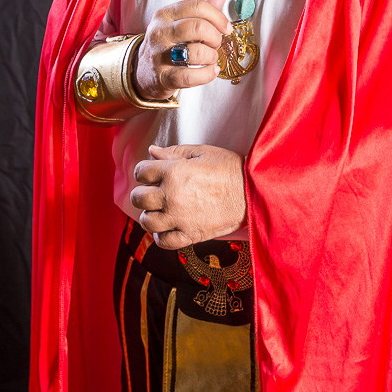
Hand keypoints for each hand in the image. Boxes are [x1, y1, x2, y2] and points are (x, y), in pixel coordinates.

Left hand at [131, 143, 246, 248]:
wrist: (252, 192)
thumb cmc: (229, 168)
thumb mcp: (202, 152)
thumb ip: (174, 152)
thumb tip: (152, 151)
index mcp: (173, 172)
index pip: (142, 172)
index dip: (144, 170)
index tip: (150, 172)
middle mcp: (172, 197)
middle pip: (139, 198)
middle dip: (141, 192)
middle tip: (150, 191)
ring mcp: (179, 218)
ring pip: (147, 222)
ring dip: (148, 214)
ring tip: (157, 210)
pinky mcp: (190, 235)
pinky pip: (164, 241)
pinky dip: (160, 236)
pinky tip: (165, 228)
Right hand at [134, 0, 229, 100]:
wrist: (144, 71)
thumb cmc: (169, 44)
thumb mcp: (181, 21)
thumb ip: (202, 8)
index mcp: (165, 14)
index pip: (197, 6)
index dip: (218, 17)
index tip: (226, 27)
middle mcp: (160, 32)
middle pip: (197, 27)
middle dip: (215, 36)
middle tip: (216, 43)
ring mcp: (159, 55)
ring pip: (195, 52)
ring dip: (211, 56)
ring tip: (211, 58)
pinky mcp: (163, 77)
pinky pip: (191, 76)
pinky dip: (207, 74)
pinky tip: (211, 71)